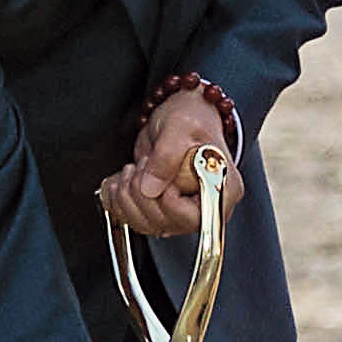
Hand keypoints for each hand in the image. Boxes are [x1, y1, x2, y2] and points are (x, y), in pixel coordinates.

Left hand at [96, 90, 237, 236]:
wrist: (179, 116)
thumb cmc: (191, 117)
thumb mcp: (179, 127)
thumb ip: (166, 156)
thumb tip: (150, 188)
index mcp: (223, 189)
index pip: (197, 218)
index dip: (171, 204)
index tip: (161, 180)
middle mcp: (205, 205)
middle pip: (168, 223)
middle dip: (143, 194)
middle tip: (141, 165)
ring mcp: (182, 209)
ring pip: (147, 224)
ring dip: (127, 197)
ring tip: (130, 170)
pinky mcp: (161, 208)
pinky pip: (134, 219)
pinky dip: (118, 201)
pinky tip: (120, 181)